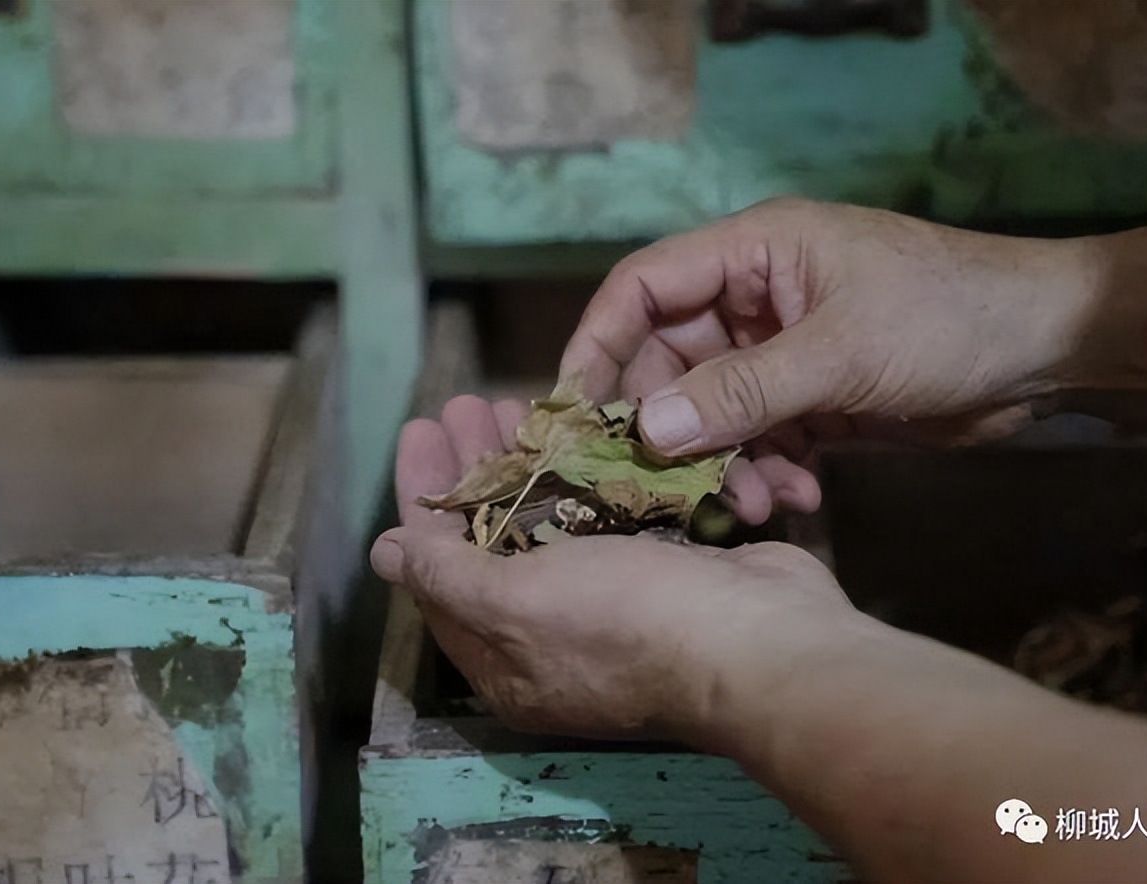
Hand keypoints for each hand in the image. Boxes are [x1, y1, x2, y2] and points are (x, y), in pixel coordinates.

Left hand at [369, 395, 863, 743]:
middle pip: (494, 541)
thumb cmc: (627, 624)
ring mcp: (613, 602)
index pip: (439, 573)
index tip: (418, 430)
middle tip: (467, 405)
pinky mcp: (662, 569)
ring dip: (529, 461)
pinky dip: (588, 469)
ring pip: (552, 521)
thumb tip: (383, 554)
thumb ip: (446, 577)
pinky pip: (607, 513)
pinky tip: (581, 424)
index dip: (422, 500)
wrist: (762, 641)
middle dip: (476, 469)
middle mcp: (554, 637)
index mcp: (508, 661)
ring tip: (513, 401)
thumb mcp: (517, 606)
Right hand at [561, 198, 1095, 521]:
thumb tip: (646, 429)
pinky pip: (759, 437)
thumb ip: (742, 392)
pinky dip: (766, 470)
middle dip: (674, 429)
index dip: (600, 343)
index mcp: (753, 253)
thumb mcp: (840, 354)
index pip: (645, 287)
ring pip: (714, 411)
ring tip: (752, 505)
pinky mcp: (813, 397)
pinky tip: (795, 496)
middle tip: (671, 489)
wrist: (1048, 352)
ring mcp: (783, 351)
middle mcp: (755, 298)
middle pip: (671, 362)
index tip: (574, 412)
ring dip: (724, 462)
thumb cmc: (946, 320)